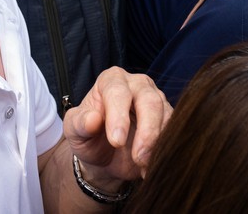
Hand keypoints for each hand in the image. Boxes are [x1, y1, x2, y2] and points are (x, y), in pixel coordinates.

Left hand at [64, 67, 167, 187]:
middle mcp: (136, 84)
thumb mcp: (75, 131)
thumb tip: (92, 119)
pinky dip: (164, 150)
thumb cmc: (89, 137)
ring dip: (157, 143)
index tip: (116, 141)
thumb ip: (80, 123)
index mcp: (111, 80)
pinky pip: (173, 130)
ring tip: (143, 164)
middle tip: (138, 157)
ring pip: (165, 115)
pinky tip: (149, 167)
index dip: (118, 116)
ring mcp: (156, 99)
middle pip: (149, 100)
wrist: (104, 157)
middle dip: (146, 130)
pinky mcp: (168, 118)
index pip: (118, 92)